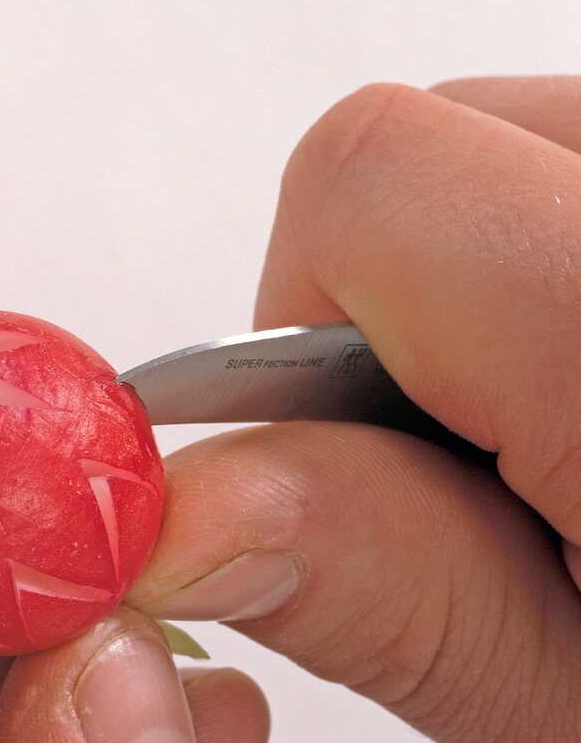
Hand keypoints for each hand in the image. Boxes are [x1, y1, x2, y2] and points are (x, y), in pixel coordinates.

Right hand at [130, 75, 580, 742]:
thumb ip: (396, 603)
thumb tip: (198, 514)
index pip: (367, 184)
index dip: (292, 323)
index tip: (332, 456)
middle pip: (431, 139)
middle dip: (386, 305)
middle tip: (472, 459)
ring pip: (507, 148)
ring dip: (478, 288)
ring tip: (558, 438)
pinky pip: (569, 173)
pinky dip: (545, 273)